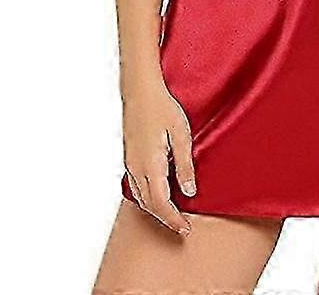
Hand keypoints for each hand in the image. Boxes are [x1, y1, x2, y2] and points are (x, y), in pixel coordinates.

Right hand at [122, 81, 195, 233]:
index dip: (173, 219)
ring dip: (155, 209)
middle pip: (148, 204)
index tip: (186, 228)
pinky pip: (135, 186)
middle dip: (165, 219)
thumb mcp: (182, 135)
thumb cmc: (163, 108)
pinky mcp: (129, 156)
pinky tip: (157, 194)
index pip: (160, 203)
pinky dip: (147, 197)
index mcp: (150, 165)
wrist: (140, 90)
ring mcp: (130, 162)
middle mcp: (136, 167)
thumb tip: (188, 192)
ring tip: (172, 215)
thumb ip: (184, 166)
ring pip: (140, 197)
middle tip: (182, 227)